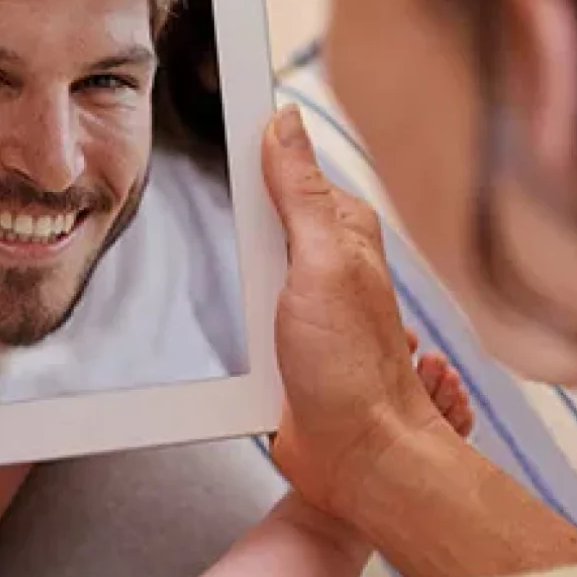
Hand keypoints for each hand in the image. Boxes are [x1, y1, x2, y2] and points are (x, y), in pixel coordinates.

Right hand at [264, 106, 456, 520]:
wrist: (358, 456)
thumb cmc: (355, 369)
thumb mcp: (322, 262)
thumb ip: (300, 192)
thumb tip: (284, 121)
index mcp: (341, 229)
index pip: (287, 165)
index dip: (252, 147)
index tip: (219, 120)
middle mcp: (323, 261)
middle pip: (255, 215)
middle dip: (232, 225)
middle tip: (229, 240)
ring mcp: (300, 303)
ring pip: (240, 266)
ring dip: (226, 282)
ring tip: (231, 297)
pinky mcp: (279, 344)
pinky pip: (236, 314)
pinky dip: (225, 322)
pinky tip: (226, 332)